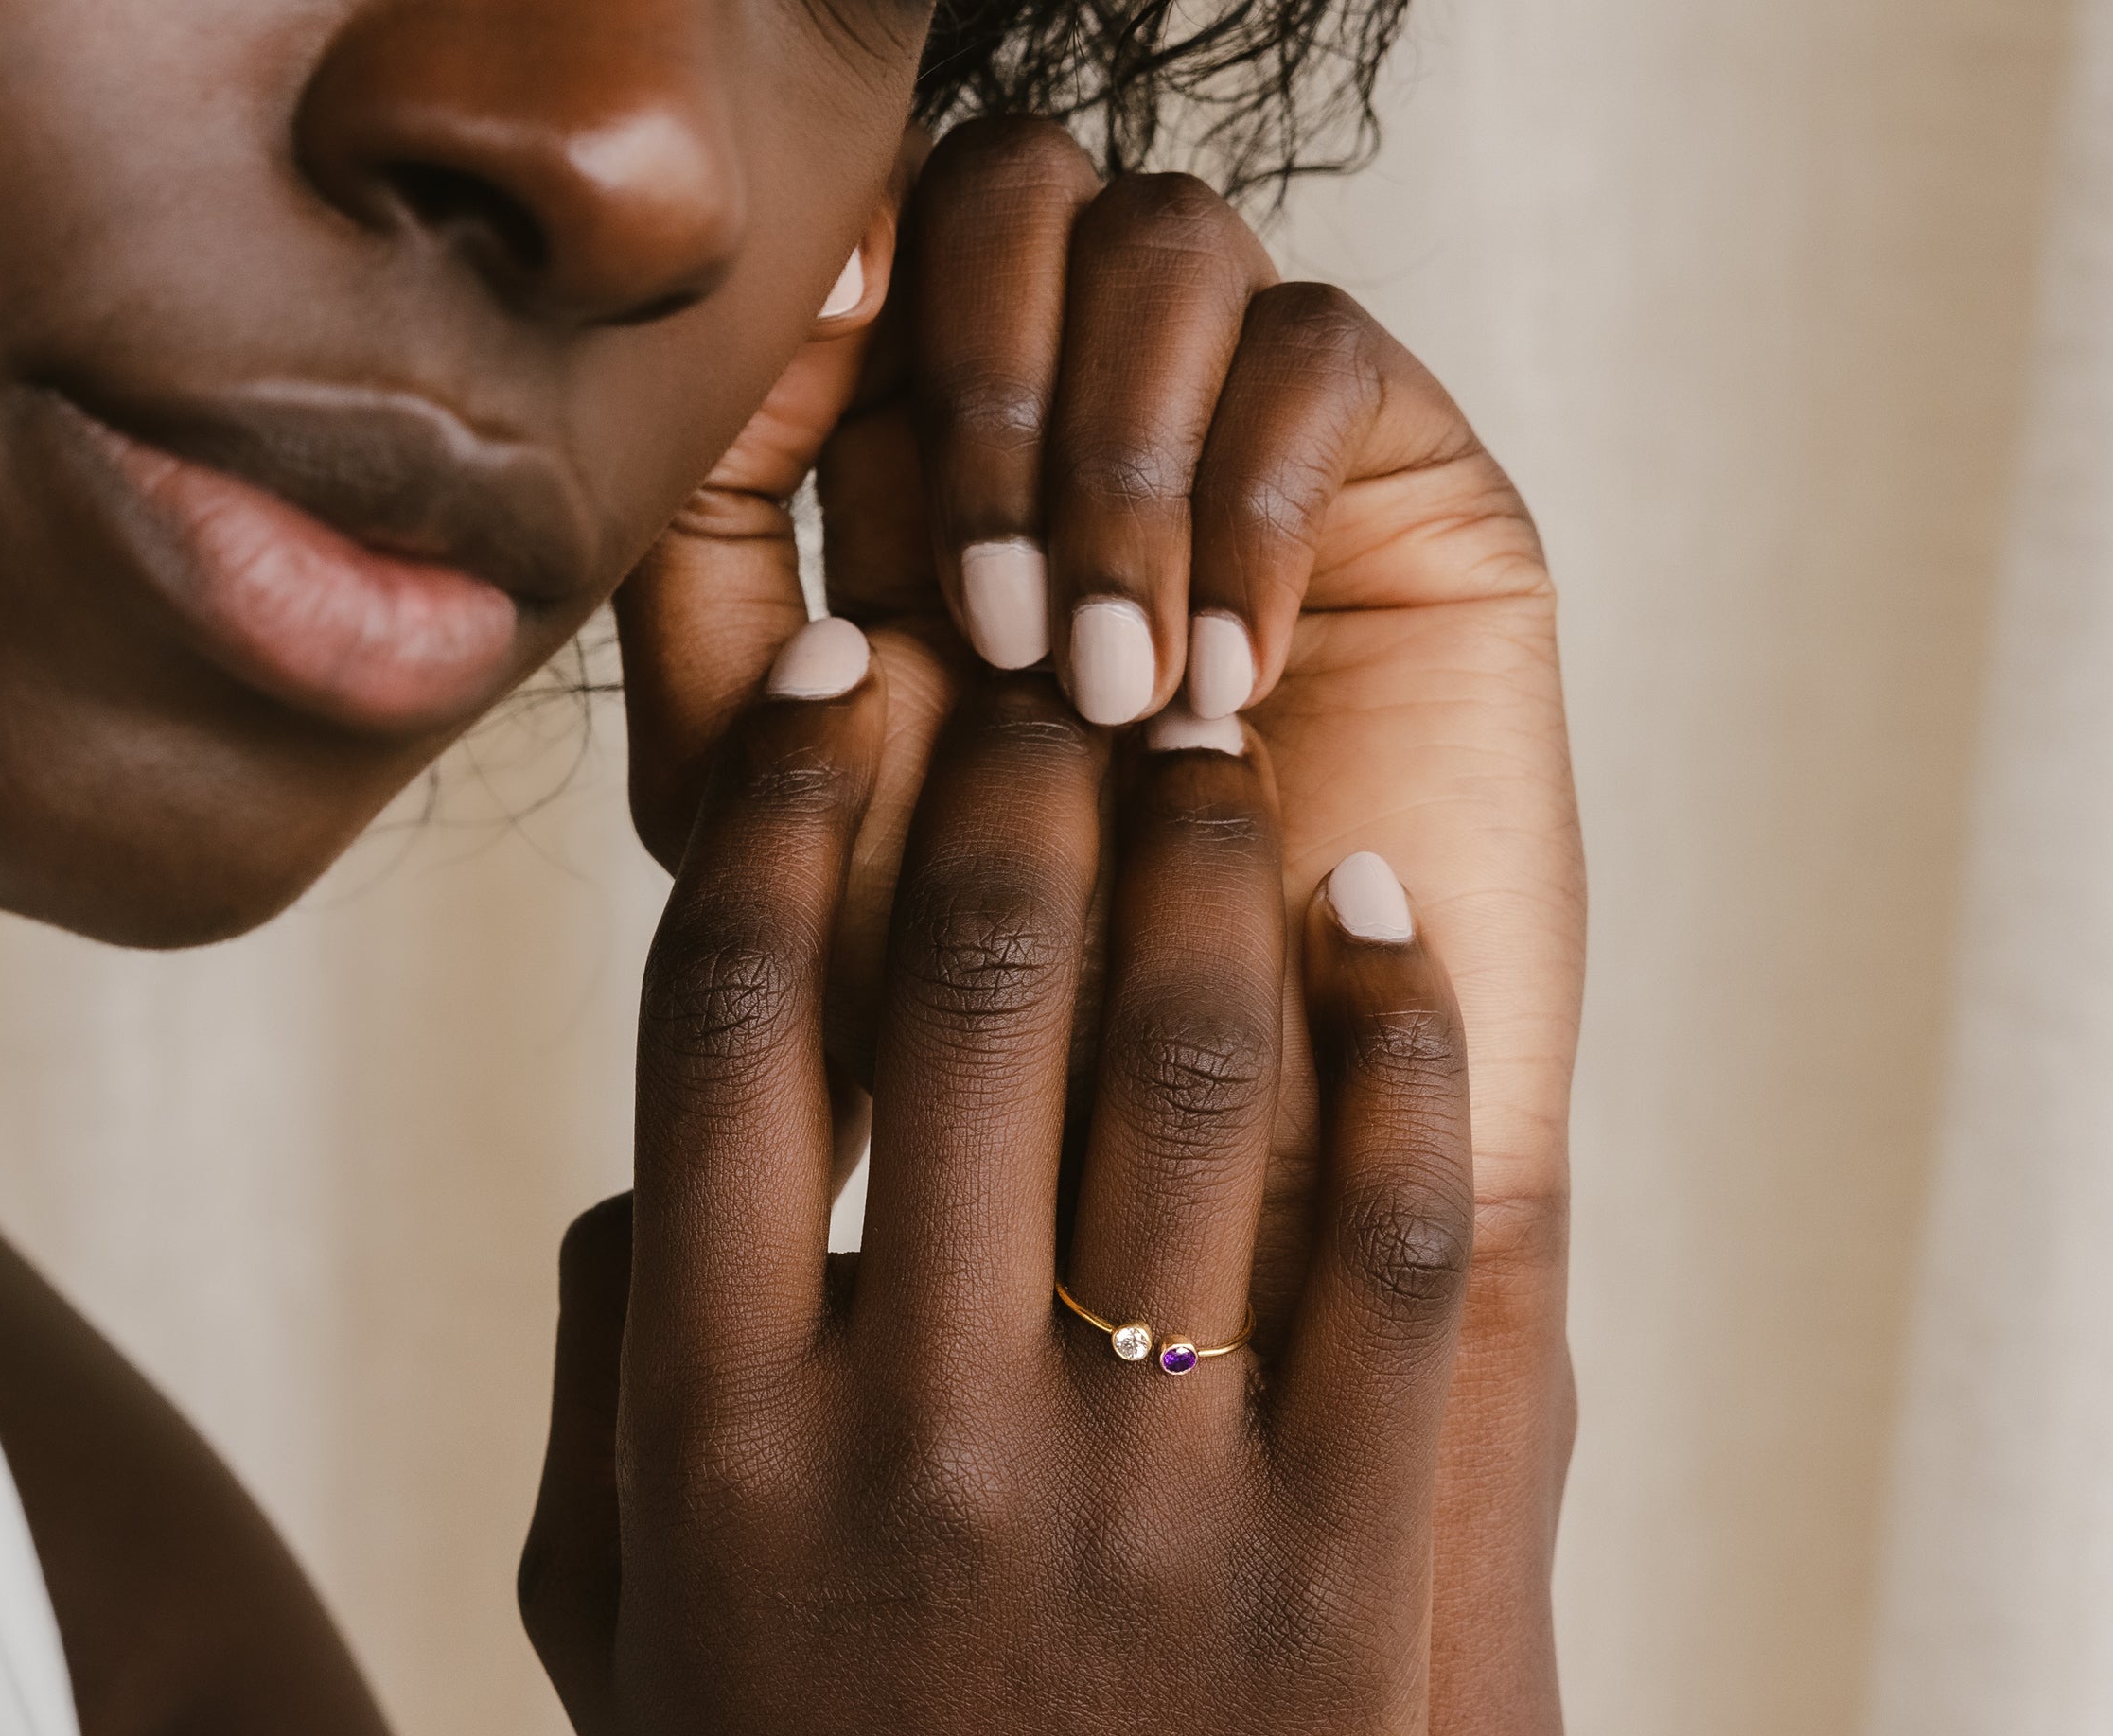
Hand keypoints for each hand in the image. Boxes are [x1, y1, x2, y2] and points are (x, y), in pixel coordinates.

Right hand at [520, 638, 1477, 1735]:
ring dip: (1208, 858)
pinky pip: (1397, 1233)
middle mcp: (913, 1428)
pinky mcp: (1349, 1576)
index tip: (855, 679)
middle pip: (971, 980)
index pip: (738, 1015)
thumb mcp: (616, 1649)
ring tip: (1220, 746)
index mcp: (712, 1431)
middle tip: (1066, 655)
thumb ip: (600, 1379)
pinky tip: (1382, 924)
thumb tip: (654, 1154)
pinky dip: (1398, 1040)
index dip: (801, 804)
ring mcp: (1144, 1500)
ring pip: (1191, 1064)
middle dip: (1021, 765)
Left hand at [617, 118, 1579, 1274]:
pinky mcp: (1386, 491)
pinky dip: (1254, 502)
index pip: (850, 291)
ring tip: (1122, 696)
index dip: (815, 315)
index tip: (815, 417)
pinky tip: (1234, 684)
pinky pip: (1317, 349)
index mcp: (917, 508)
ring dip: (1117, 461)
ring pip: (1163, 241)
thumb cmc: (1027, 1041)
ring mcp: (1233, 456)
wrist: (1262, 1161)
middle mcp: (1075, 450)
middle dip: (982, 393)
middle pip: (1001, 196)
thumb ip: (726, 648)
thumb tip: (759, 382)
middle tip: (998, 631)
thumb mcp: (804, 867)